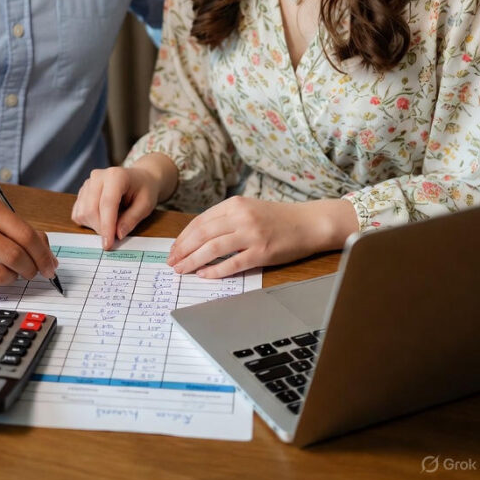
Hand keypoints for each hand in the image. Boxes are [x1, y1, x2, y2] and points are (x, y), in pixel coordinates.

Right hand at [71, 154, 178, 249]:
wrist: (139, 178)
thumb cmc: (144, 190)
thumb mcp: (146, 205)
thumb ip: (132, 219)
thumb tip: (118, 234)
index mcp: (116, 176)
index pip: (107, 204)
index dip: (107, 226)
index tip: (108, 244)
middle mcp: (98, 176)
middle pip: (91, 209)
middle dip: (101, 228)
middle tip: (114, 236)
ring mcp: (88, 183)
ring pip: (82, 212)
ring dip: (94, 226)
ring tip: (111, 224)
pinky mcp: (83, 191)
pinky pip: (78, 212)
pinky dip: (87, 221)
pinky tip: (101, 219)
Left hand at [167, 196, 358, 277]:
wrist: (309, 223)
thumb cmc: (278, 218)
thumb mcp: (249, 208)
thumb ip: (226, 218)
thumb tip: (199, 236)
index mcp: (235, 204)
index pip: (200, 221)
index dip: (183, 236)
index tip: (173, 248)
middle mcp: (241, 216)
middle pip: (202, 234)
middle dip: (183, 250)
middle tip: (171, 262)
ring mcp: (252, 234)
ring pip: (213, 249)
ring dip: (193, 261)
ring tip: (182, 270)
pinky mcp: (262, 252)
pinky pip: (232, 264)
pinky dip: (215, 271)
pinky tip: (204, 276)